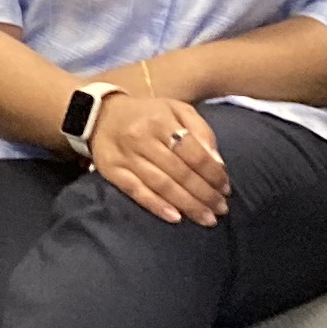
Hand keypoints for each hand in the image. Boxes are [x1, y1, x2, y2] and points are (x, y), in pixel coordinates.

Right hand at [84, 88, 226, 225]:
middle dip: (204, 193)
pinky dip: (157, 206)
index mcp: (161, 121)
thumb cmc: (148, 115)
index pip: (193, 152)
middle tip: (221, 209)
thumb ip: (200, 130)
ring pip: (161, 185)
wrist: (101, 115)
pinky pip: (137, 192)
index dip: (212, 173)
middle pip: (179, 172)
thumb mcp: (177, 109)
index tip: (226, 189)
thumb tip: (217, 162)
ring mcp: (126, 157)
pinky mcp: (112, 172)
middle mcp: (142, 139)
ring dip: (187, 204)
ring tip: (206, 218)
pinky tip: (176, 218)